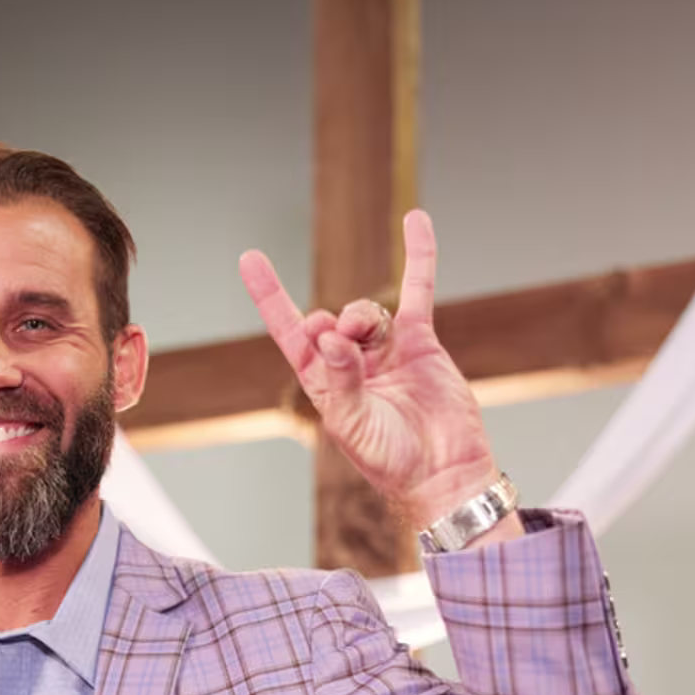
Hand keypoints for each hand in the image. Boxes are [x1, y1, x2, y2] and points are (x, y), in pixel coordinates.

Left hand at [240, 209, 500, 524]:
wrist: (444, 474)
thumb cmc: (393, 461)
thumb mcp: (354, 424)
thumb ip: (340, 379)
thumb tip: (329, 337)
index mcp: (323, 384)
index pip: (289, 332)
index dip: (270, 296)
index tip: (250, 258)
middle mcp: (350, 364)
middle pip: (329, 321)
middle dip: (332, 324)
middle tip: (344, 340)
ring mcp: (386, 351)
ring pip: (366, 311)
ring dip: (362, 315)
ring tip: (368, 334)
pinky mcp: (421, 342)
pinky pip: (418, 291)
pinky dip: (419, 256)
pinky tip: (416, 220)